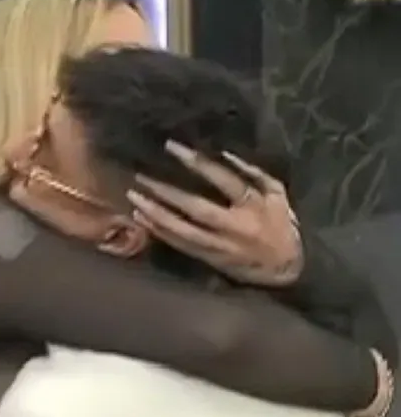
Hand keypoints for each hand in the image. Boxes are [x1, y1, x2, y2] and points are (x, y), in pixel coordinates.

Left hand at [126, 141, 301, 285]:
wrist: (284, 269)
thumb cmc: (280, 225)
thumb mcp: (276, 194)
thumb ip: (254, 173)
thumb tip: (224, 154)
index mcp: (253, 205)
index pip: (223, 179)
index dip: (197, 163)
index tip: (171, 147)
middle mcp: (234, 226)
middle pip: (195, 207)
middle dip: (166, 192)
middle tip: (141, 177)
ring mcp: (219, 245)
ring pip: (182, 230)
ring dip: (155, 215)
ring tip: (134, 198)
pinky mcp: (208, 259)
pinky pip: (179, 245)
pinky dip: (159, 232)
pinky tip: (141, 219)